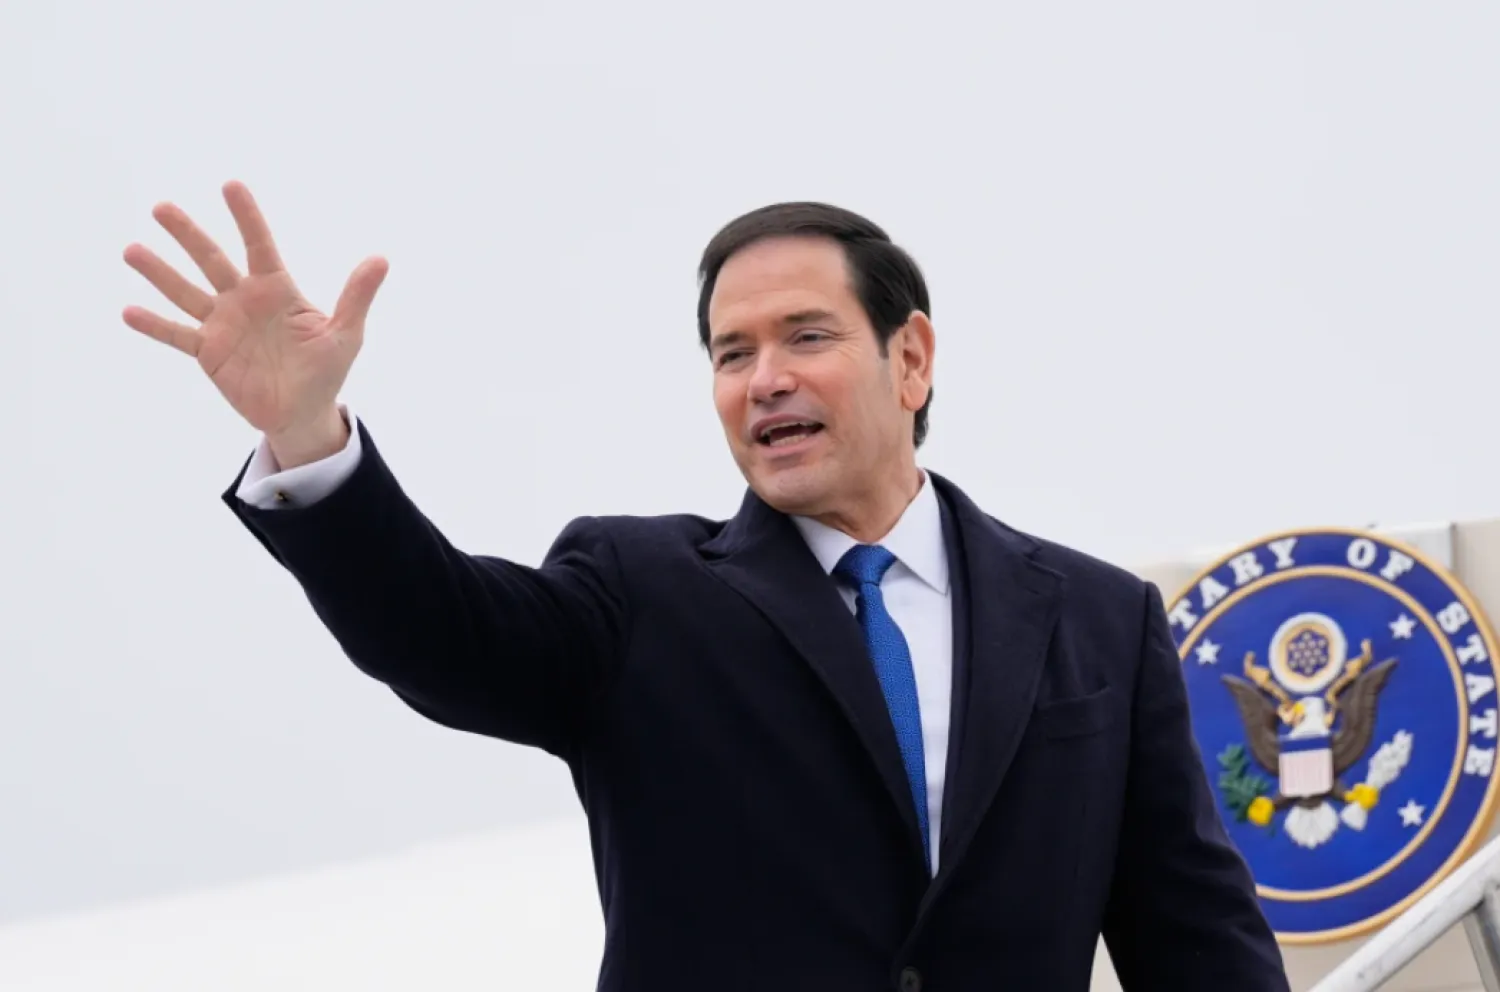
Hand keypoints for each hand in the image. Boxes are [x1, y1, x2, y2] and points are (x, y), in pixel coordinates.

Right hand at [122, 180, 387, 466]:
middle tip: (161, 208)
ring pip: (187, 292)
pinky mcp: (209, 353)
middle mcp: (244, 300)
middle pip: (213, 261)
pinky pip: (178, 335)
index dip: (246, 217)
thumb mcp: (345, 334)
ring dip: (160, 273)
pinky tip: (129, 311)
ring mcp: (223, 325)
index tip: (231, 186)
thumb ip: (356, 296)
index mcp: (278, 290)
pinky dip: (154, 325)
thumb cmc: (326, 370)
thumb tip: (381, 259)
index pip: (259, 246)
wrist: (303, 412)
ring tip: (132, 250)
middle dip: (188, 235)